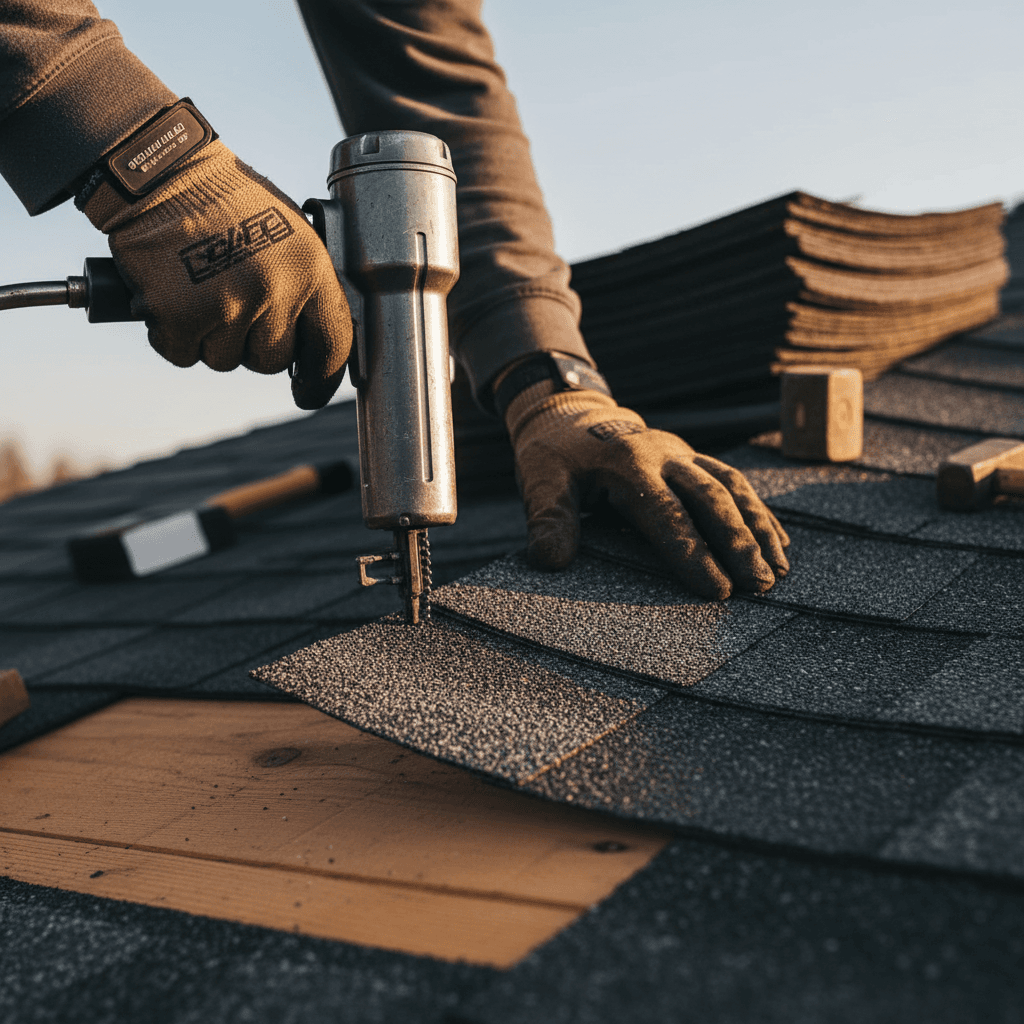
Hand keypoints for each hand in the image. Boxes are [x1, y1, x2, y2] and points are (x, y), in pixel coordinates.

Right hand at [81, 140, 350, 408]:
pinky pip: (183, 355)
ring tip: (201, 288)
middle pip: (272, 362)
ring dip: (210, 338)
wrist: (162, 172)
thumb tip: (314, 345)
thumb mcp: (290, 235)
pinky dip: (173, 335)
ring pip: (225, 361)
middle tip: (231, 302)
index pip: (333, 343)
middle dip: (250, 344)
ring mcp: (227, 304)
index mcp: (310, 268)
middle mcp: (274, 289)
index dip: (322, 378)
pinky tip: (173, 297)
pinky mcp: (180, 315)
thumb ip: (305, 287)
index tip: (309, 392)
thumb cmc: (227, 202)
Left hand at [505, 383, 789, 598]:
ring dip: (759, 527)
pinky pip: (735, 482)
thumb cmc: (556, 456)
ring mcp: (684, 453)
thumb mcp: (541, 480)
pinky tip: (779, 543)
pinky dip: (759, 512)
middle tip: (760, 586)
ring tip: (778, 570)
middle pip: (711, 498)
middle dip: (739, 543)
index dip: (692, 552)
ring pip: (732, 486)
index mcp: (628, 464)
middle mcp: (664, 454)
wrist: (571, 413)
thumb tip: (550, 562)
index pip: (666, 514)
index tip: (717, 590)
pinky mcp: (695, 458)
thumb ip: (547, 518)